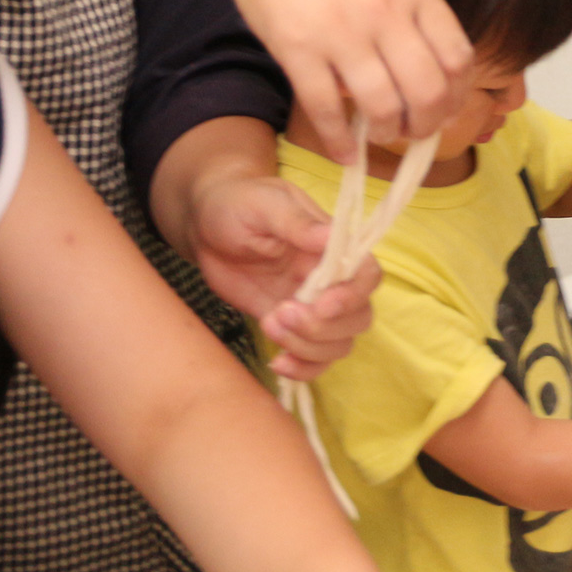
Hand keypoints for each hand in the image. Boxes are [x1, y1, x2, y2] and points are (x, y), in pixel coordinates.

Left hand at [189, 173, 381, 380]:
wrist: (204, 223)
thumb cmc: (237, 202)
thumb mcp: (264, 203)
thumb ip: (295, 222)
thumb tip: (330, 236)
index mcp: (330, 245)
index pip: (367, 275)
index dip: (353, 296)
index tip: (321, 304)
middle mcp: (328, 279)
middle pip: (358, 317)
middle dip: (323, 327)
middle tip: (281, 312)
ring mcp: (309, 306)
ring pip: (338, 344)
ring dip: (309, 347)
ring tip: (270, 325)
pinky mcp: (287, 326)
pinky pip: (312, 359)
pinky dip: (302, 369)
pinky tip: (277, 362)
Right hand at [223, 0, 472, 161]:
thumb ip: (414, 11)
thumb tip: (437, 75)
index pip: (458, 57)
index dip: (457, 96)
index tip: (446, 109)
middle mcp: (383, 9)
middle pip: (427, 91)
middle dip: (427, 125)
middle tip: (415, 131)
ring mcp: (339, 30)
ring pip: (382, 107)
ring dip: (388, 134)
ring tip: (382, 134)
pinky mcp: (297, 48)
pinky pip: (328, 110)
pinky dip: (340, 141)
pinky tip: (346, 151)